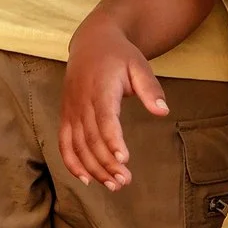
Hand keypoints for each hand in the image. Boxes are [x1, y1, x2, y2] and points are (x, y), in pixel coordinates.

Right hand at [58, 18, 165, 190]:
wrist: (91, 42)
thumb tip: (163, 110)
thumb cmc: (119, 56)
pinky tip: (86, 180)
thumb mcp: (139, 65)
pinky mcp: (66, 115)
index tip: (124, 159)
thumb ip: (150, 88)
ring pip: (78, 145)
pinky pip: (64, 143)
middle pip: (91, 137)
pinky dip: (71, 163)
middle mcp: (82, 101)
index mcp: (101, 88)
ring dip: (93, 168)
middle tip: (125, 181)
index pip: (105, 118)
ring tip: (113, 185)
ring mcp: (71, 109)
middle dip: (107, 162)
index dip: (112, 139)